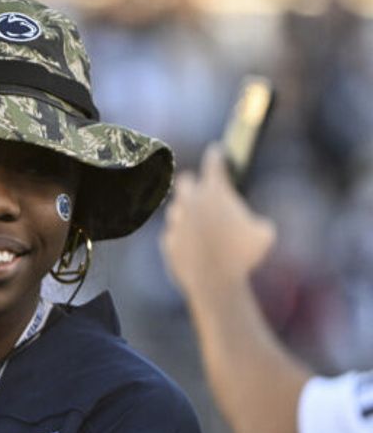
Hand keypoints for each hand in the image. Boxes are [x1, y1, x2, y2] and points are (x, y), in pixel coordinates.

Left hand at [162, 145, 276, 295]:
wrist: (214, 282)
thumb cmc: (244, 255)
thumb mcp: (265, 234)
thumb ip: (257, 222)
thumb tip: (255, 225)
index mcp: (214, 192)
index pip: (213, 162)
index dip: (217, 155)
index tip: (217, 151)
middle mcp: (190, 201)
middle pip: (186, 181)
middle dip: (194, 182)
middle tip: (204, 189)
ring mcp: (176, 221)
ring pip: (178, 208)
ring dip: (188, 212)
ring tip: (201, 222)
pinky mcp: (168, 241)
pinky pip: (175, 235)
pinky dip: (184, 238)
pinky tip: (194, 245)